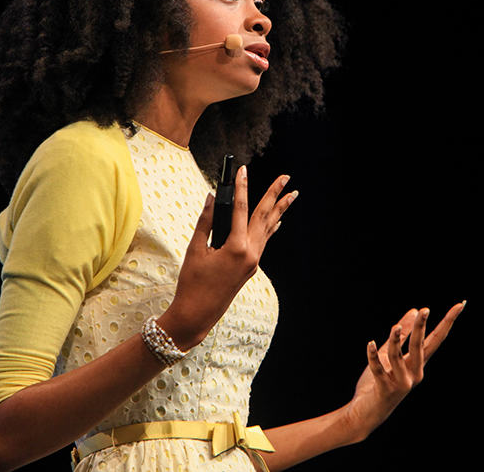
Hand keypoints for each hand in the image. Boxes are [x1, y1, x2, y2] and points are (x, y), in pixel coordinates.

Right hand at [159, 166, 296, 348]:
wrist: (197, 313)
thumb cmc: (192, 282)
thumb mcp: (195, 249)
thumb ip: (206, 221)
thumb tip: (212, 198)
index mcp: (236, 247)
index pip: (240, 209)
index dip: (241, 187)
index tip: (242, 170)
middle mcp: (250, 254)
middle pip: (264, 216)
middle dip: (275, 194)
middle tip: (286, 177)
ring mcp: (253, 262)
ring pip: (268, 229)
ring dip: (278, 210)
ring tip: (291, 194)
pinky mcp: (250, 268)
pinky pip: (264, 242)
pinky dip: (270, 228)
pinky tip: (277, 219)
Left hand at [343, 301, 465, 441]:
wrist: (366, 413)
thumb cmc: (379, 383)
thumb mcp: (390, 354)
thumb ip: (401, 334)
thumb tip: (415, 310)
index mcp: (418, 363)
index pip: (436, 339)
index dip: (448, 322)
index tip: (459, 305)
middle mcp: (414, 374)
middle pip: (420, 346)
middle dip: (422, 328)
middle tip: (425, 310)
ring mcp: (402, 383)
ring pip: (398, 356)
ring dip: (396, 340)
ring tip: (395, 327)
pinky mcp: (385, 390)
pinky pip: (379, 370)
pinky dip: (373, 357)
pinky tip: (370, 344)